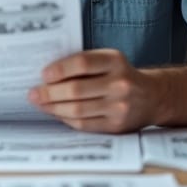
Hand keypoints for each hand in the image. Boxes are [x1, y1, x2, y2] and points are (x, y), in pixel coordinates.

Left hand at [27, 49, 160, 132]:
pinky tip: (56, 113)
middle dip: (49, 93)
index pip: (83, 63)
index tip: (43, 74)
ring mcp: (119, 107)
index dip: (60, 69)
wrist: (153, 97)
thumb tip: (48, 75)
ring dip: (53, 108)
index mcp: (116, 61)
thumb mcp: (109, 61)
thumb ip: (85, 64)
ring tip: (40, 104)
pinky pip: (84, 124)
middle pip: (76, 90)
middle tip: (33, 93)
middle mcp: (120, 84)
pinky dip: (66, 119)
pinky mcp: (116, 126)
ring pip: (77, 109)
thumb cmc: (122, 75)